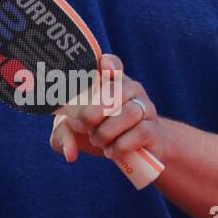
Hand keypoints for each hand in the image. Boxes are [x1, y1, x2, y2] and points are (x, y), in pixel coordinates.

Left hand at [49, 53, 166, 167]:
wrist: (134, 153)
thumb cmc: (100, 132)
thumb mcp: (75, 132)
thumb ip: (64, 135)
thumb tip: (69, 153)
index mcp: (110, 83)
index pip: (113, 64)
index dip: (109, 63)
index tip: (103, 67)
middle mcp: (130, 90)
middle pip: (116, 92)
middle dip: (93, 113)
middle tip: (84, 128)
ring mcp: (145, 108)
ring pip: (129, 113)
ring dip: (107, 132)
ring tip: (98, 141)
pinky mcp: (153, 129)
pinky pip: (141, 132)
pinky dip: (121, 145)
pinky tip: (112, 151)